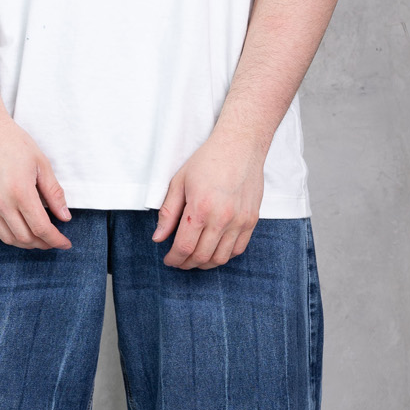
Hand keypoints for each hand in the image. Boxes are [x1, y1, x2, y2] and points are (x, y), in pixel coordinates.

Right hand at [0, 113, 72, 249]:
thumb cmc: (12, 141)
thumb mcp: (41, 163)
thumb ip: (54, 193)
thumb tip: (65, 217)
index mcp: (20, 191)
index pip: (41, 228)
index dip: (56, 240)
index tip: (65, 243)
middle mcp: (0, 202)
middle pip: (25, 237)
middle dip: (43, 243)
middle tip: (54, 239)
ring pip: (8, 238)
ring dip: (26, 243)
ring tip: (38, 237)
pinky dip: (7, 236)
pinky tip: (17, 230)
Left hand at [152, 124, 266, 268]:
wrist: (240, 146)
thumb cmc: (207, 160)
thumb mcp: (179, 182)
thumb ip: (168, 213)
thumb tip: (158, 238)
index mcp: (200, 208)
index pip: (184, 247)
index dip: (174, 259)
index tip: (169, 259)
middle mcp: (222, 218)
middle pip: (202, 256)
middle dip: (186, 264)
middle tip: (179, 261)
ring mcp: (239, 221)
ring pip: (221, 258)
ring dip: (205, 263)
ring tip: (195, 259)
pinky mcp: (252, 220)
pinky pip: (238, 249)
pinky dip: (224, 256)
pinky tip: (214, 250)